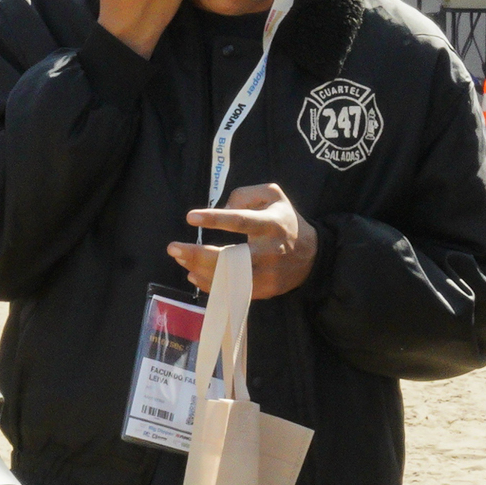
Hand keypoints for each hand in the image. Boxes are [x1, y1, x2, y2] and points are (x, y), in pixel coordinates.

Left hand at [173, 183, 315, 296]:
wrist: (312, 255)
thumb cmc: (285, 220)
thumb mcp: (273, 195)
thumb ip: (245, 194)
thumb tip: (221, 207)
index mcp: (271, 224)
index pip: (240, 220)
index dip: (215, 219)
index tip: (190, 217)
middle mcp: (269, 251)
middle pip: (229, 256)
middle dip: (197, 254)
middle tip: (173, 248)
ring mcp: (266, 274)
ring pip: (228, 277)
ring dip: (199, 270)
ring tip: (180, 259)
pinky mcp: (264, 290)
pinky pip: (232, 291)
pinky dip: (210, 285)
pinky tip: (194, 275)